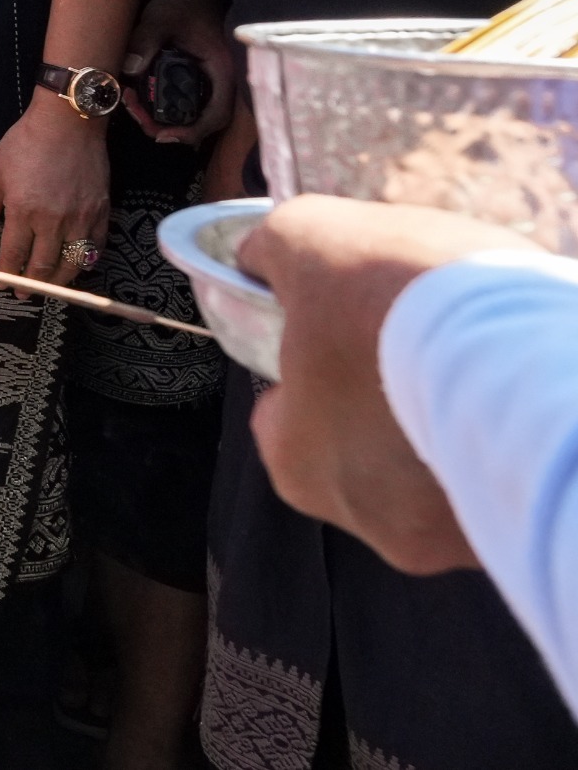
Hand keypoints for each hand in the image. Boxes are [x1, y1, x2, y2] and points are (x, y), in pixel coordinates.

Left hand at [0, 95, 109, 283]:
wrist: (68, 121)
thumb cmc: (26, 142)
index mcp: (23, 211)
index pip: (13, 254)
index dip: (7, 274)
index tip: (2, 284)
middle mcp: (53, 220)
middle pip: (43, 266)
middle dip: (31, 285)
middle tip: (24, 294)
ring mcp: (80, 218)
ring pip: (72, 263)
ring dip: (59, 281)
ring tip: (49, 287)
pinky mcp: (100, 211)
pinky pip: (96, 246)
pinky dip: (86, 261)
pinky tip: (77, 265)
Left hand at [120, 0, 237, 145]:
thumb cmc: (184, 4)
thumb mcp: (160, 19)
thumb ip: (145, 41)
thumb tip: (129, 69)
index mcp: (222, 70)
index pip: (217, 115)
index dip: (193, 132)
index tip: (162, 134)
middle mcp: (222, 82)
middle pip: (203, 122)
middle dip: (169, 128)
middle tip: (136, 116)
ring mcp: (212, 82)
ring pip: (194, 115)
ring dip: (164, 119)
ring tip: (133, 107)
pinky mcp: (200, 80)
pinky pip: (188, 104)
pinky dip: (165, 108)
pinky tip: (141, 99)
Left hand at [238, 195, 531, 573]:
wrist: (519, 354)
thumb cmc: (394, 306)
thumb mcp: (309, 241)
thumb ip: (274, 252)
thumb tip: (261, 256)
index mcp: (298, 468)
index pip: (284, 422)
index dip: (309, 370)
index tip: (344, 334)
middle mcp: (371, 523)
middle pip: (367, 452)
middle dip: (387, 402)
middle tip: (419, 348)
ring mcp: (452, 539)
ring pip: (440, 472)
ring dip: (449, 425)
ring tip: (475, 368)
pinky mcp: (519, 531)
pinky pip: (501, 480)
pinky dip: (503, 442)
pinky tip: (514, 397)